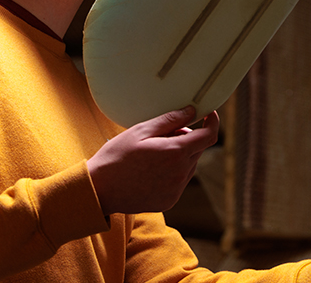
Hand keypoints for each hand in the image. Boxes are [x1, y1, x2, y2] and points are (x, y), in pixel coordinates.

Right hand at [87, 106, 218, 215]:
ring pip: (189, 165)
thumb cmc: (116, 157)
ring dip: (180, 155)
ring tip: (153, 154)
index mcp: (175, 153)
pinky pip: (180, 181)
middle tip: (163, 134)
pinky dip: (173, 172)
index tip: (209, 114)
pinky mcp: (169, 200)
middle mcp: (180, 174)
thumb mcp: (141, 130)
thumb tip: (192, 111)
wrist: (98, 191)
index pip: (209, 136)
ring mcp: (175, 190)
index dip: (212, 122)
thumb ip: (170, 120)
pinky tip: (150, 170)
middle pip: (198, 149)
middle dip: (187, 138)